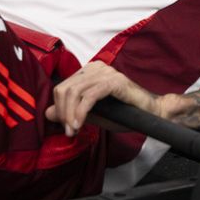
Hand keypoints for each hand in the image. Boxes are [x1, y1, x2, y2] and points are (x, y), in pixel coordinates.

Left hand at [44, 61, 159, 136]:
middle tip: (69, 131)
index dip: (59, 108)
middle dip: (63, 113)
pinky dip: (82, 111)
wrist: (151, 113)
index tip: (65, 127)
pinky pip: (90, 96)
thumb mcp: (93, 114)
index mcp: (89, 71)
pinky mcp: (115, 81)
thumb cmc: (124, 112)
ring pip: (75, 92)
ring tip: (74, 130)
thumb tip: (48, 113)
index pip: (62, 87)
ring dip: (71, 114)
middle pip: (65, 88)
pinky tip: (80, 123)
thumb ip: (71, 111)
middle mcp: (96, 68)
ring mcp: (106, 72)